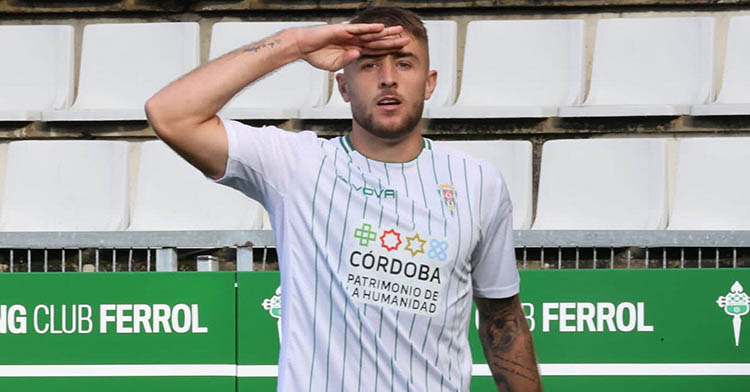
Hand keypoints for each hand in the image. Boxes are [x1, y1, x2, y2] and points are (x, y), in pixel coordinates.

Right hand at [290, 23, 409, 70]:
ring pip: (371, 33)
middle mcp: (354, 40)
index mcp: (354, 49)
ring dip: (385, 32)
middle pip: (377, 41)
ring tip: (399, 31)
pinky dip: (369, 28)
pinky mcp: (342, 30)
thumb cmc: (316, 55)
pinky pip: (358, 29)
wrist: (302, 46)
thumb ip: (347, 60)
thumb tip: (357, 55)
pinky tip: (380, 28)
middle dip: (392, 41)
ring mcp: (349, 34)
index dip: (387, 51)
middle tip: (407, 40)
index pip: (374, 50)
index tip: (399, 52)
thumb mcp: (334, 64)